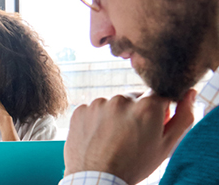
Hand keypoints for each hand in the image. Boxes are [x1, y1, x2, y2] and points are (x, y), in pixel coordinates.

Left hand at [64, 89, 195, 183]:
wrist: (97, 179)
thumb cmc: (134, 164)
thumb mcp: (166, 146)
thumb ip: (182, 116)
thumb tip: (188, 93)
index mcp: (147, 106)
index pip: (158, 95)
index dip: (158, 111)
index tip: (152, 126)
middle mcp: (121, 99)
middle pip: (134, 98)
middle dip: (136, 112)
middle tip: (132, 136)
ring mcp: (98, 103)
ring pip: (113, 104)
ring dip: (116, 116)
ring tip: (114, 139)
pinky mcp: (81, 110)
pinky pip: (94, 110)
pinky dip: (97, 120)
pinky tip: (99, 137)